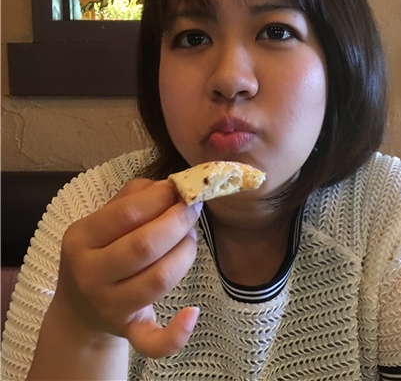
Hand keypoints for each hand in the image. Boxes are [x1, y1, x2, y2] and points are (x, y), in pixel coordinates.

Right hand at [53, 178, 201, 358]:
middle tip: (193, 209)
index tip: (180, 189)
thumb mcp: (103, 218)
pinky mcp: (128, 330)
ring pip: (158, 279)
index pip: (127, 213)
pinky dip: (176, 333)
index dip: (161, 198)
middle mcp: (90, 274)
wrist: (79, 307)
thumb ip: (135, 195)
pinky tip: (193, 312)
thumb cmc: (100, 250)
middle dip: (179, 222)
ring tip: (190, 237)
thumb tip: (171, 186)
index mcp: (81, 238)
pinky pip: (151, 341)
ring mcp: (109, 306)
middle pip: (145, 246)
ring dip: (186, 252)